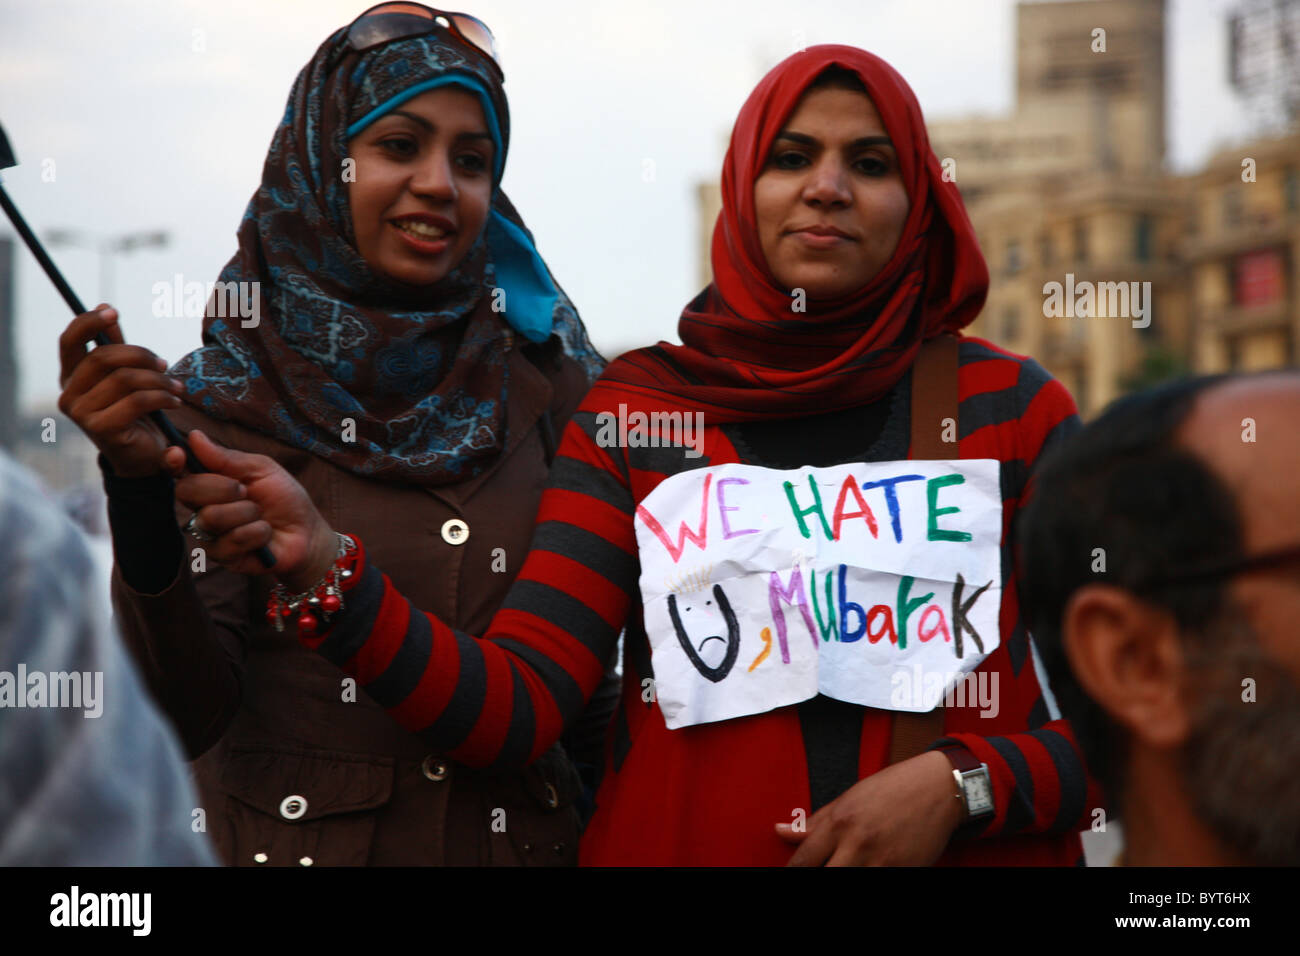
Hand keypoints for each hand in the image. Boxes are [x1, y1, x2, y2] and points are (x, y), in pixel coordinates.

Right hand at [58, 304, 184, 476]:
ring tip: (177, 387)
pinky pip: (138, 400)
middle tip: (165, 363)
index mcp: (71, 377)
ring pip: (126, 379)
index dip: (88, 322)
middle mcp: (69, 394)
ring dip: (159, 379)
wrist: (142, 457)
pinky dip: (163, 397)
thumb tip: (106, 308)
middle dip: (141, 355)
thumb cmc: (135, 413)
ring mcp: (82, 413)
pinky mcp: (102, 429)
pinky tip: (175, 402)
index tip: (113, 311)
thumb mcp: (125, 376)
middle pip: (104, 357)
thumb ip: (115, 347)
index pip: (69, 342)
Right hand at [167, 429, 337, 587]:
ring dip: (245, 513)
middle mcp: (202, 506)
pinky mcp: (221, 556)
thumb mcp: (261, 469)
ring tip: (260, 516)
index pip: (178, 471)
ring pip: (210, 518)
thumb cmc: (284, 498)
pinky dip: (255, 533)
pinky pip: (229, 541)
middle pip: (188, 491)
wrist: (307, 532)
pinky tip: (264, 534)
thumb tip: (194, 437)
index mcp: (210, 482)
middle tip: (247, 492)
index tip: (178, 454)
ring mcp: (209, 533)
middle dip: (223, 487)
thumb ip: (227, 458)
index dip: (171, 462)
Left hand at [775, 750, 965, 865]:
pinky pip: (880, 880)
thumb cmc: (892, 788)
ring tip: (845, 867)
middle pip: (824, 875)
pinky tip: (867, 869)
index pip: (804, 859)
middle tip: (814, 873)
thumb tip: (781, 831)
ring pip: (850, 880)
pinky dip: (870, 877)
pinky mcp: (903, 870)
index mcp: (840, 821)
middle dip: (815, 877)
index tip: (788, 873)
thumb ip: (815, 820)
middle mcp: (858, 843)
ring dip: (844, 875)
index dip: (792, 871)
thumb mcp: (849, 797)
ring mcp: (882, 860)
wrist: (937, 788)